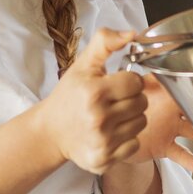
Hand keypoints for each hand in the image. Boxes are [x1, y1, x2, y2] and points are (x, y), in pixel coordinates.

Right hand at [38, 28, 146, 174]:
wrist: (50, 131)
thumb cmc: (70, 96)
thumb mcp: (83, 64)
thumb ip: (106, 42)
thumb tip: (132, 34)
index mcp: (94, 92)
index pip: (136, 82)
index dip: (129, 81)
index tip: (117, 84)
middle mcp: (98, 118)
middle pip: (142, 103)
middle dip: (132, 98)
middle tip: (115, 100)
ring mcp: (102, 141)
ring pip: (141, 123)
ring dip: (132, 117)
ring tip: (114, 115)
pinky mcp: (104, 159)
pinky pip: (134, 145)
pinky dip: (127, 139)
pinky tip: (112, 132)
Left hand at [117, 74, 192, 174]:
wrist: (113, 126)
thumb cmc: (125, 102)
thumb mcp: (136, 85)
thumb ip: (145, 76)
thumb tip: (153, 64)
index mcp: (166, 95)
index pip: (186, 88)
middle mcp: (172, 112)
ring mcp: (170, 129)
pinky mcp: (164, 146)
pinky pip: (181, 155)